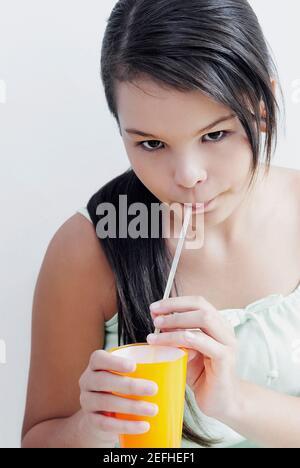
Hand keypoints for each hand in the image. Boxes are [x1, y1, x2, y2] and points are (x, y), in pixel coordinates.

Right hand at [79, 350, 158, 443]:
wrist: (100, 418)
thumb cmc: (120, 389)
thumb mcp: (124, 375)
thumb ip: (142, 366)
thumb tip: (177, 355)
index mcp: (96, 366)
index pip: (98, 358)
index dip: (114, 362)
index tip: (135, 366)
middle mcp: (87, 381)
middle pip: (103, 380)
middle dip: (129, 385)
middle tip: (154, 389)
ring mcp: (87, 402)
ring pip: (105, 402)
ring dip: (131, 406)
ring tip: (153, 409)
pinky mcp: (91, 422)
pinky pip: (106, 424)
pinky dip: (126, 426)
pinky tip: (144, 426)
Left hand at [147, 296, 240, 420]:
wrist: (223, 403)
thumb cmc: (204, 376)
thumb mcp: (186, 351)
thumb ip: (175, 335)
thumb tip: (157, 320)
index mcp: (218, 324)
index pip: (197, 302)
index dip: (175, 302)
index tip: (155, 307)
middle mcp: (225, 330)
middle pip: (201, 306)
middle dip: (174, 308)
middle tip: (154, 318)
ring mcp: (227, 343)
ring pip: (203, 320)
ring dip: (176, 322)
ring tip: (156, 331)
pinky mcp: (224, 359)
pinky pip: (203, 342)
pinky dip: (182, 339)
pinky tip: (167, 344)